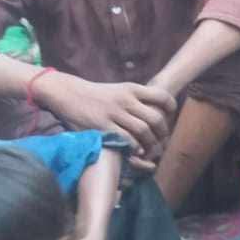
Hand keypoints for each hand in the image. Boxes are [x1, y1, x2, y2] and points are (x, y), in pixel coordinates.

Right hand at [40, 75, 175, 156]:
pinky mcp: (103, 126)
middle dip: (163, 132)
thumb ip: (136, 98)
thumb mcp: (118, 90)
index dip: (171, 108)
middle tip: (162, 140)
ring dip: (150, 143)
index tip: (170, 117)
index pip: (161, 96)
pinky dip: (134, 147)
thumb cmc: (96, 95)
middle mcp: (125, 100)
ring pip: (143, 131)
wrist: (68, 94)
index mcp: (131, 89)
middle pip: (156, 118)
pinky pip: (126, 140)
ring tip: (150, 149)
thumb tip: (158, 110)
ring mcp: (114, 113)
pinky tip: (135, 150)